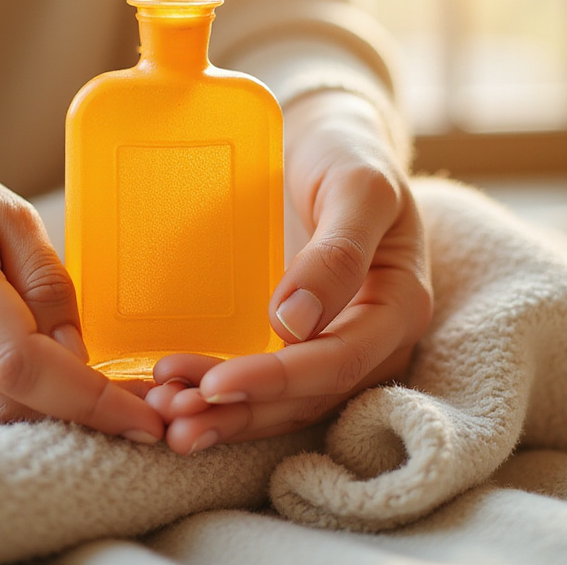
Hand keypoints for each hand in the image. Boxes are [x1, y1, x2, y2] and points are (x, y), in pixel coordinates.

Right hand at [0, 139, 163, 442]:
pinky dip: (13, 395)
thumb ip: (46, 282)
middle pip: (0, 397)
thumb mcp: (9, 209)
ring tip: (101, 394)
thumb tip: (78, 357)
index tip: (142, 418)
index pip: (17, 357)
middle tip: (139, 410)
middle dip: (76, 413)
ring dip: (48, 411)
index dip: (85, 398)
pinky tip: (47, 379)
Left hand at [149, 90, 431, 454]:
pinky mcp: (296, 346)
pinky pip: (265, 386)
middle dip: (242, 412)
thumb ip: (338, 251)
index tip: (217, 384)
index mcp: (399, 306)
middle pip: (309, 397)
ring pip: (285, 404)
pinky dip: (222, 400)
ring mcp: (334, 348)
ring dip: (227, 419)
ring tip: (167, 421)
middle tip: (173, 415)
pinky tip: (176, 403)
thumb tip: (296, 322)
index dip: (279, 380)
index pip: (340, 361)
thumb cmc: (345, 158)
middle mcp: (372, 341)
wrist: (324, 145)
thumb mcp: (357, 186)